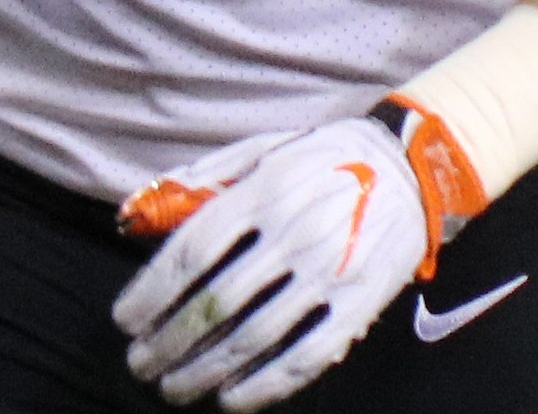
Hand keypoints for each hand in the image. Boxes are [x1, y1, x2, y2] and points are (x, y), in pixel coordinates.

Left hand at [114, 115, 449, 410]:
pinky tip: (230, 398)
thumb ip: (202, 177)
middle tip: (139, 362)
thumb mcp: (263, 148)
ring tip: (172, 386)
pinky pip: (304, 358)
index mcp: (265, 190)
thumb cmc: (324, 156)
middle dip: (168, 341)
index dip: (151, 292)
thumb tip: (136, 211)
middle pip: (215, 303)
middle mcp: (293, 232)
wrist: (412, 167)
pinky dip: (262, 387)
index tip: (124, 319)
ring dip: (203, 371)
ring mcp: (328, 272)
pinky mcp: (358, 304)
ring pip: (252, 338)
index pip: (192, 252)